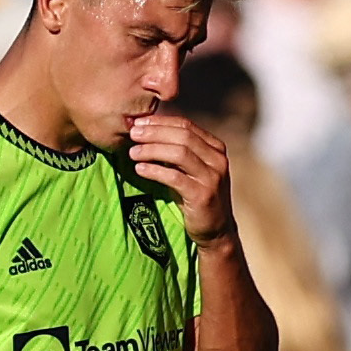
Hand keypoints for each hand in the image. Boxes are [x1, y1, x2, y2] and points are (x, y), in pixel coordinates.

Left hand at [127, 110, 235, 243]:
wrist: (215, 229)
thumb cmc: (196, 195)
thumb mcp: (190, 168)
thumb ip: (176, 149)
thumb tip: (145, 129)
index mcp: (215, 148)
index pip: (186, 125)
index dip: (160, 122)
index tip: (138, 122)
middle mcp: (217, 160)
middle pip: (183, 135)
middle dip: (154, 132)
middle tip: (132, 133)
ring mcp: (212, 177)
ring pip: (180, 153)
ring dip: (152, 150)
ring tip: (133, 152)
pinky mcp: (203, 195)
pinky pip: (175, 177)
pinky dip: (155, 171)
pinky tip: (140, 169)